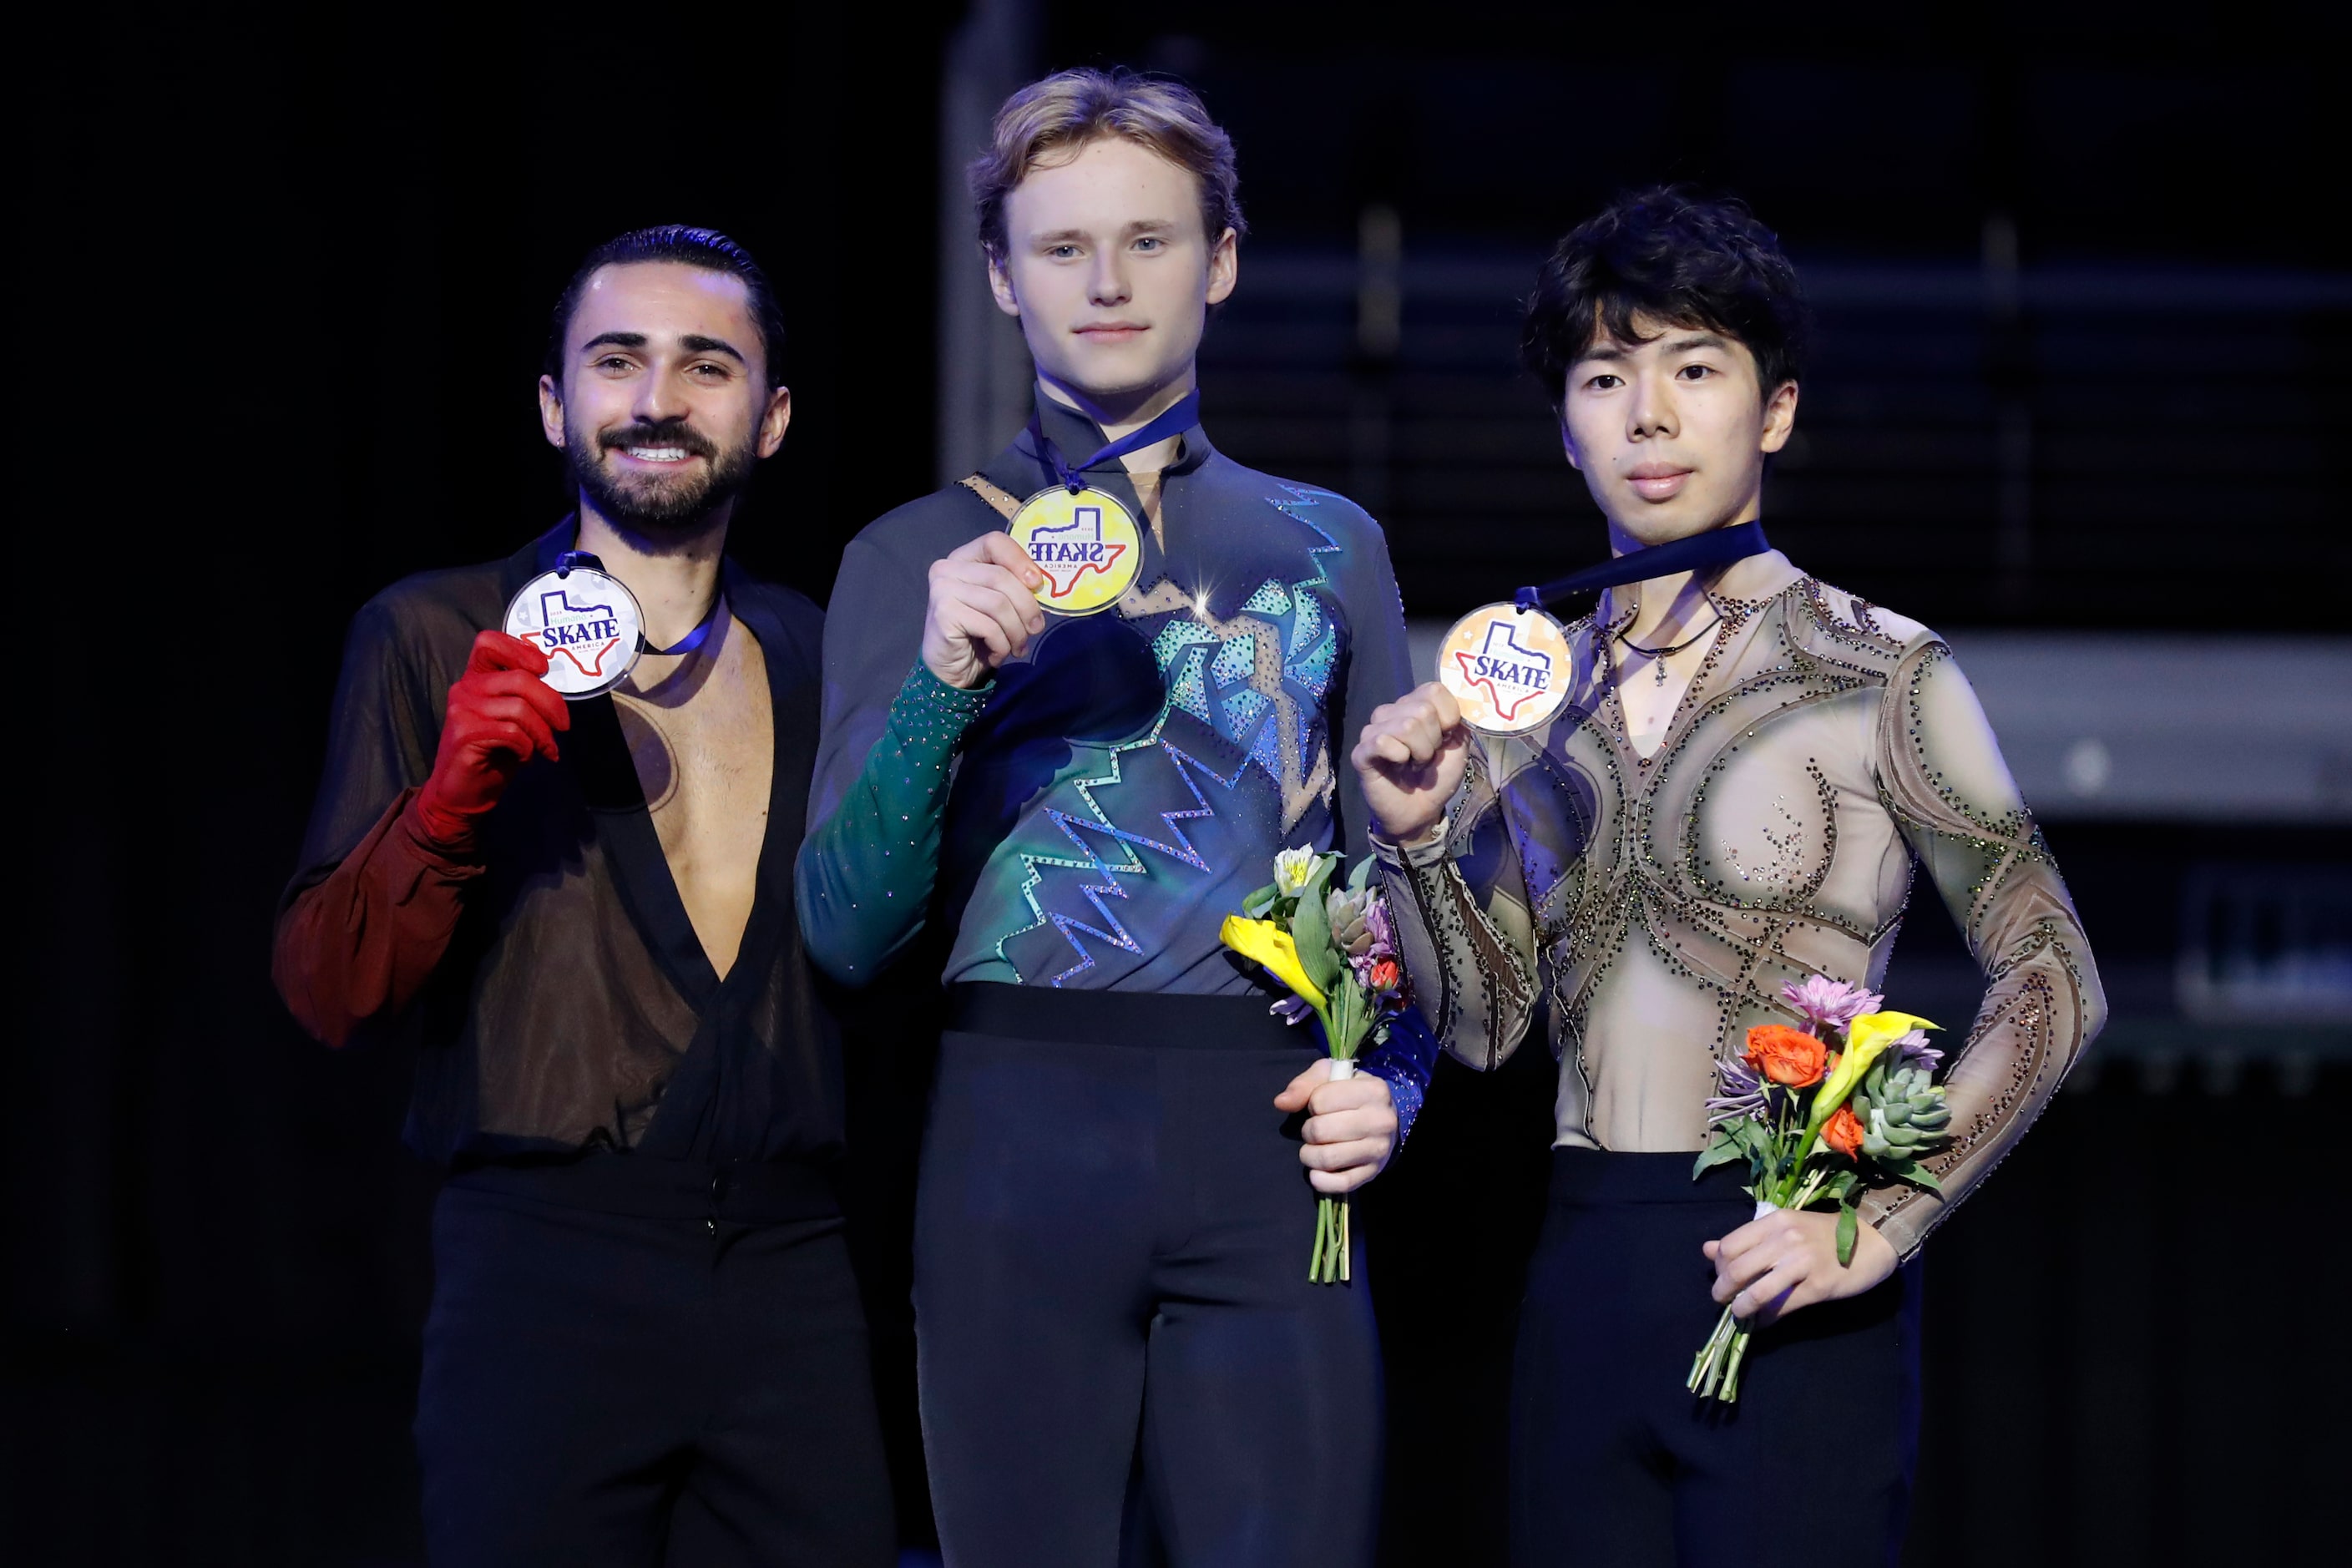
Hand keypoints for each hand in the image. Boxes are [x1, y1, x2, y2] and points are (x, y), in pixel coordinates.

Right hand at [411, 630, 570, 847]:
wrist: (463, 794)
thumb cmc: (493, 753)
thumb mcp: (512, 718)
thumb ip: (524, 695)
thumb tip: (554, 680)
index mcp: (475, 678)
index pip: (489, 642)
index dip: (520, 649)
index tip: (543, 669)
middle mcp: (465, 688)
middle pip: (519, 678)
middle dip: (552, 703)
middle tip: (563, 727)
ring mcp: (461, 710)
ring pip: (519, 708)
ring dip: (542, 732)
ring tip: (546, 748)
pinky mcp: (464, 734)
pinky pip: (511, 732)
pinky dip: (528, 746)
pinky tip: (525, 756)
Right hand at [922, 532, 1047, 689]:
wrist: (951, 669)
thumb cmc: (979, 634)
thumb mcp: (1000, 604)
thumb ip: (1014, 586)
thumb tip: (1043, 585)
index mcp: (963, 558)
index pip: (995, 542)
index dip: (1020, 560)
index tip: (1037, 583)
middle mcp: (947, 568)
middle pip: (1001, 577)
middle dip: (1027, 607)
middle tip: (1035, 629)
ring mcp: (942, 590)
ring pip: (998, 604)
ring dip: (1016, 631)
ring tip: (1017, 646)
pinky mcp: (943, 614)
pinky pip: (989, 627)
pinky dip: (1002, 645)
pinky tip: (998, 655)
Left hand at [1274, 1061, 1398, 1193]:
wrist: (1382, 1121)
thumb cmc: (1351, 1093)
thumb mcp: (1329, 1077)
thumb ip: (1304, 1084)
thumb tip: (1281, 1103)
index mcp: (1374, 1090)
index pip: (1321, 1100)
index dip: (1312, 1104)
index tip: (1321, 1105)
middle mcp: (1382, 1120)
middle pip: (1320, 1131)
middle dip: (1308, 1131)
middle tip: (1314, 1129)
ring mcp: (1379, 1149)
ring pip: (1327, 1158)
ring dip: (1309, 1155)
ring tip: (1313, 1148)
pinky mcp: (1373, 1173)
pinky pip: (1340, 1183)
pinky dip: (1320, 1180)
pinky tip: (1316, 1172)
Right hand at [1351, 681, 1470, 843]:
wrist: (1418, 811)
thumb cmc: (1436, 777)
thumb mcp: (1458, 747)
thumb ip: (1459, 722)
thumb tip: (1459, 706)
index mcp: (1414, 705)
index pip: (1434, 689)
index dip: (1448, 715)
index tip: (1446, 737)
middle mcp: (1391, 712)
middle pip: (1422, 710)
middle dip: (1434, 741)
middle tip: (1427, 757)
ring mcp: (1373, 730)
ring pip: (1406, 726)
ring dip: (1419, 753)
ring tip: (1413, 763)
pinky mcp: (1361, 752)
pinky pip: (1383, 742)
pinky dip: (1399, 757)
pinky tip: (1397, 766)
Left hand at [1704, 1207, 1896, 1326]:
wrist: (1872, 1239)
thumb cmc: (1825, 1234)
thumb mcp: (1785, 1227)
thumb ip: (1748, 1238)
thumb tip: (1708, 1250)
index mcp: (1775, 1222)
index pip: (1729, 1245)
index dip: (1719, 1266)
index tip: (1722, 1277)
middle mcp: (1785, 1240)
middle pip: (1736, 1270)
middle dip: (1723, 1290)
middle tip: (1723, 1300)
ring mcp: (1802, 1264)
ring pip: (1756, 1292)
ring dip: (1741, 1308)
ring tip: (1739, 1314)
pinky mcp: (1818, 1287)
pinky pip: (1782, 1308)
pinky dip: (1765, 1319)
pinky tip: (1762, 1323)